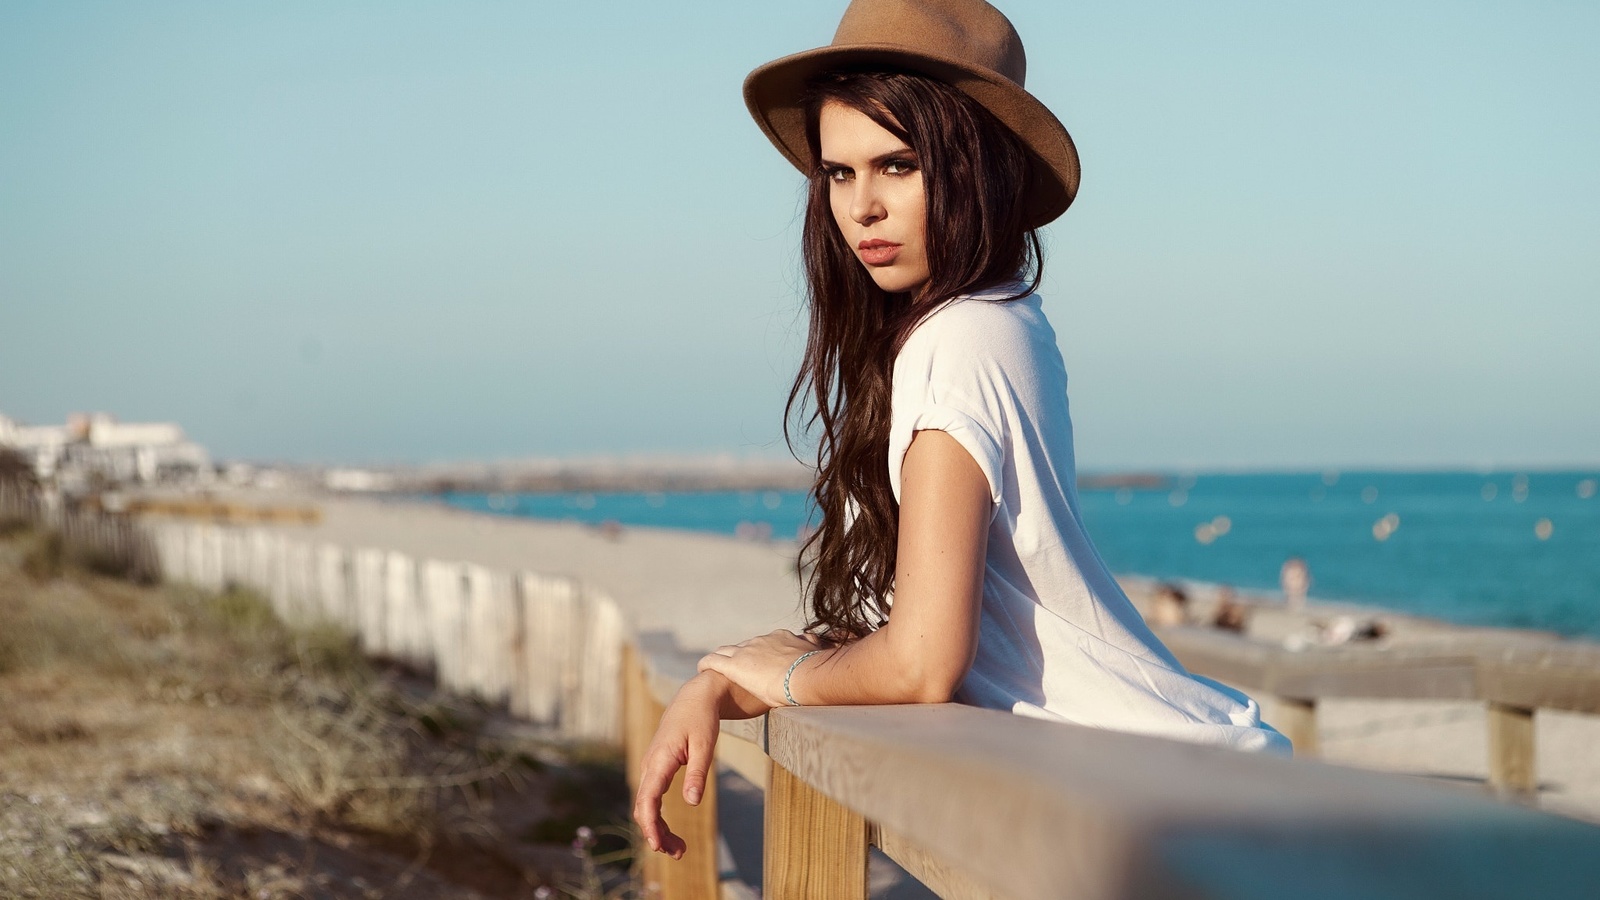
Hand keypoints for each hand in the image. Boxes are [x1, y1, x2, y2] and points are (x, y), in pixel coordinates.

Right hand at [632, 676, 721, 858]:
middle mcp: (650, 765)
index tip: (657, 845)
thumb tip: (692, 803)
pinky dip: (659, 817)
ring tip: (679, 849)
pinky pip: (652, 798)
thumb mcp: (705, 745)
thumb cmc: (701, 719)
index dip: (650, 824)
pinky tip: (670, 830)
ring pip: (646, 805)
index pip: (648, 799)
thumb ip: (697, 773)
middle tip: (679, 854)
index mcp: (660, 759)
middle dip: (656, 833)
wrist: (694, 697)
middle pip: (644, 808)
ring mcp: (651, 768)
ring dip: (658, 828)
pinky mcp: (657, 769)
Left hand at [697, 629, 830, 707]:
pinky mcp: (734, 665)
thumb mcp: (820, 658)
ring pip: (726, 651)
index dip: (761, 652)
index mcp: (781, 639)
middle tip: (736, 669)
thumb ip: (819, 653)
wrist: (805, 675)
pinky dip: (706, 665)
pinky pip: (713, 661)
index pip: (766, 643)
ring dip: (721, 660)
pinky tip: (701, 670)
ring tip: (714, 669)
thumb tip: (832, 648)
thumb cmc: (816, 672)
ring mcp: (747, 651)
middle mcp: (762, 642)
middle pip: (745, 647)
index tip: (761, 661)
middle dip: (740, 656)